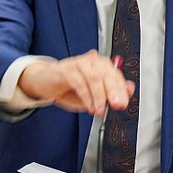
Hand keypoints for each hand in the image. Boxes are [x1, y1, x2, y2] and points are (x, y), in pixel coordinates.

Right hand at [18, 50, 133, 116]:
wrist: (44, 82)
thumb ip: (110, 93)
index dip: (122, 90)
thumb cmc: (70, 88)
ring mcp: (79, 63)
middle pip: (108, 74)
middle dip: (114, 91)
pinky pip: (79, 82)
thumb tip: (128, 91)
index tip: (124, 103)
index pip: (116, 76)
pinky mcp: (66, 69)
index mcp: (102, 66)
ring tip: (99, 110)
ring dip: (99, 96)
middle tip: (117, 105)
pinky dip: (86, 96)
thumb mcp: (93, 95)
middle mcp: (93, 61)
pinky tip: (89, 105)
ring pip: (95, 77)